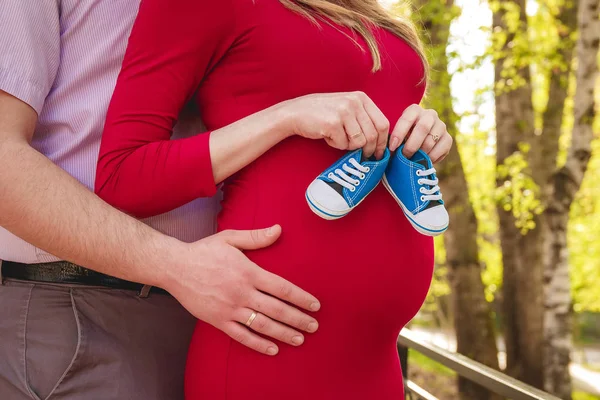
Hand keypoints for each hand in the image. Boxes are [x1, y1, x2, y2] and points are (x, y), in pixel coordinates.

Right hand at [164, 225, 319, 355]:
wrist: (175, 267)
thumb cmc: (204, 251)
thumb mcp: (230, 238)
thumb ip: (256, 237)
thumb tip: (279, 229)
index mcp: (248, 272)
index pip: (282, 288)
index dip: (301, 298)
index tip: (315, 305)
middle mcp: (242, 292)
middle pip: (277, 309)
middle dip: (298, 319)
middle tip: (314, 326)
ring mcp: (230, 308)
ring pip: (262, 325)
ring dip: (283, 333)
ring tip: (299, 339)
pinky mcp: (218, 320)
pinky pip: (241, 336)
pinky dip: (258, 344)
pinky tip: (272, 349)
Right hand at [281, 92, 389, 158]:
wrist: (296, 112)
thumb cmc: (323, 113)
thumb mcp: (347, 108)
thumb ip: (364, 119)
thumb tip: (381, 142)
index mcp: (361, 98)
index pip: (383, 123)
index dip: (383, 142)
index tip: (380, 153)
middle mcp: (355, 102)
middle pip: (373, 135)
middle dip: (369, 150)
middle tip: (362, 156)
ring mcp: (343, 112)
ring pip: (359, 142)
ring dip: (349, 146)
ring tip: (338, 139)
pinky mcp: (332, 123)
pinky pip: (343, 144)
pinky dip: (336, 145)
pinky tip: (327, 136)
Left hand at [388, 104, 452, 163]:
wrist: (420, 142)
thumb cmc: (404, 138)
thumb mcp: (397, 135)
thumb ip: (394, 141)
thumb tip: (390, 153)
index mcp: (414, 110)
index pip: (407, 119)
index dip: (399, 134)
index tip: (392, 148)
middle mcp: (430, 114)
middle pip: (423, 128)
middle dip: (412, 145)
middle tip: (404, 156)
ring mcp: (441, 126)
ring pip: (431, 140)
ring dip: (420, 153)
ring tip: (413, 160)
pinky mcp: (448, 138)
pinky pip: (441, 149)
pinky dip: (431, 158)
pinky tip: (424, 160)